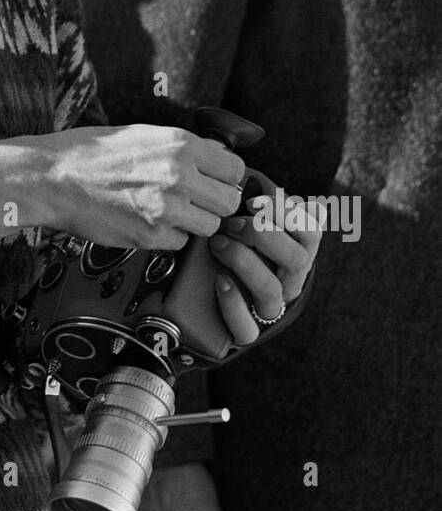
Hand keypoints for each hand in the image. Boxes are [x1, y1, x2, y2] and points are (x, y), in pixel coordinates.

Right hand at [45, 124, 244, 251]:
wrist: (53, 177)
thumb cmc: (92, 153)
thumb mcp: (144, 134)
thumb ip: (184, 148)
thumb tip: (218, 159)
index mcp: (180, 145)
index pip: (234, 169)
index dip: (225, 178)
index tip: (213, 182)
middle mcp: (179, 175)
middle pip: (228, 201)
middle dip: (213, 203)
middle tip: (193, 201)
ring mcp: (166, 208)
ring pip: (209, 226)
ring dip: (193, 222)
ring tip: (168, 212)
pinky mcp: (151, 235)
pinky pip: (180, 243)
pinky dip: (168, 237)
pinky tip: (148, 222)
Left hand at [210, 193, 324, 345]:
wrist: (197, 286)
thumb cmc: (229, 235)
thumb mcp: (243, 212)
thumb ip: (256, 195)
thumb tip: (260, 180)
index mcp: (297, 249)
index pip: (312, 230)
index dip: (287, 213)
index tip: (253, 201)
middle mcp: (290, 280)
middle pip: (296, 259)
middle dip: (261, 235)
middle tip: (229, 222)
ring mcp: (269, 308)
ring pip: (272, 292)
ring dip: (244, 262)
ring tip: (217, 244)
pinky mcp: (246, 331)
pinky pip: (247, 328)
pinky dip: (232, 304)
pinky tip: (218, 281)